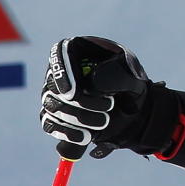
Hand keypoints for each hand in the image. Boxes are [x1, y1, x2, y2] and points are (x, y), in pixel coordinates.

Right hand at [40, 36, 178, 159]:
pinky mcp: (55, 114)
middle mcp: (62, 70)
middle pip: (54, 85)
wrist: (134, 110)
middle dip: (81, 102)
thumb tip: (91, 84)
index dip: (62, 74)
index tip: (73, 94)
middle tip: (109, 106)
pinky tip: (87, 136)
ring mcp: (55, 93)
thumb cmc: (132, 83)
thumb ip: (116, 75)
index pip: (60, 54)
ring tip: (105, 121)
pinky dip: (68, 133)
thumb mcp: (133, 75)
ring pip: (52, 107)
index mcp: (81, 49)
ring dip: (79, 118)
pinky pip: (49, 124)